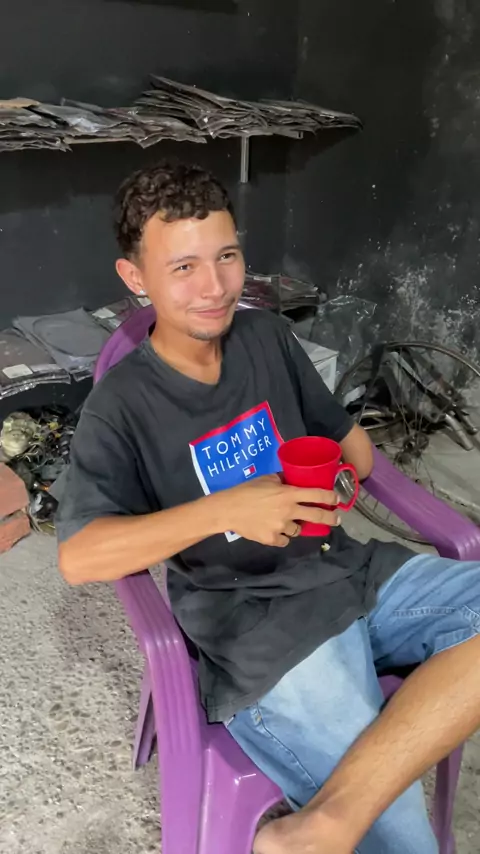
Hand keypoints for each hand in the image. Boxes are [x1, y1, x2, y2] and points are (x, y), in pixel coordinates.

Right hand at [215, 475, 339, 546]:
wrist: (228, 509)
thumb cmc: (246, 490)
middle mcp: (288, 511)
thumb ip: (283, 480)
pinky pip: (284, 540)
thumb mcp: (267, 479)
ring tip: (286, 522)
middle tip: (337, 520)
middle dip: (330, 518)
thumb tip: (293, 480)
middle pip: (317, 516)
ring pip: (298, 530)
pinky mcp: (272, 539)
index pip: (316, 494)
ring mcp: (281, 527)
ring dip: (296, 526)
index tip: (337, 500)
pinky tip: (274, 530)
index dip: (330, 497)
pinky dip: (282, 536)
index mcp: (288, 494)